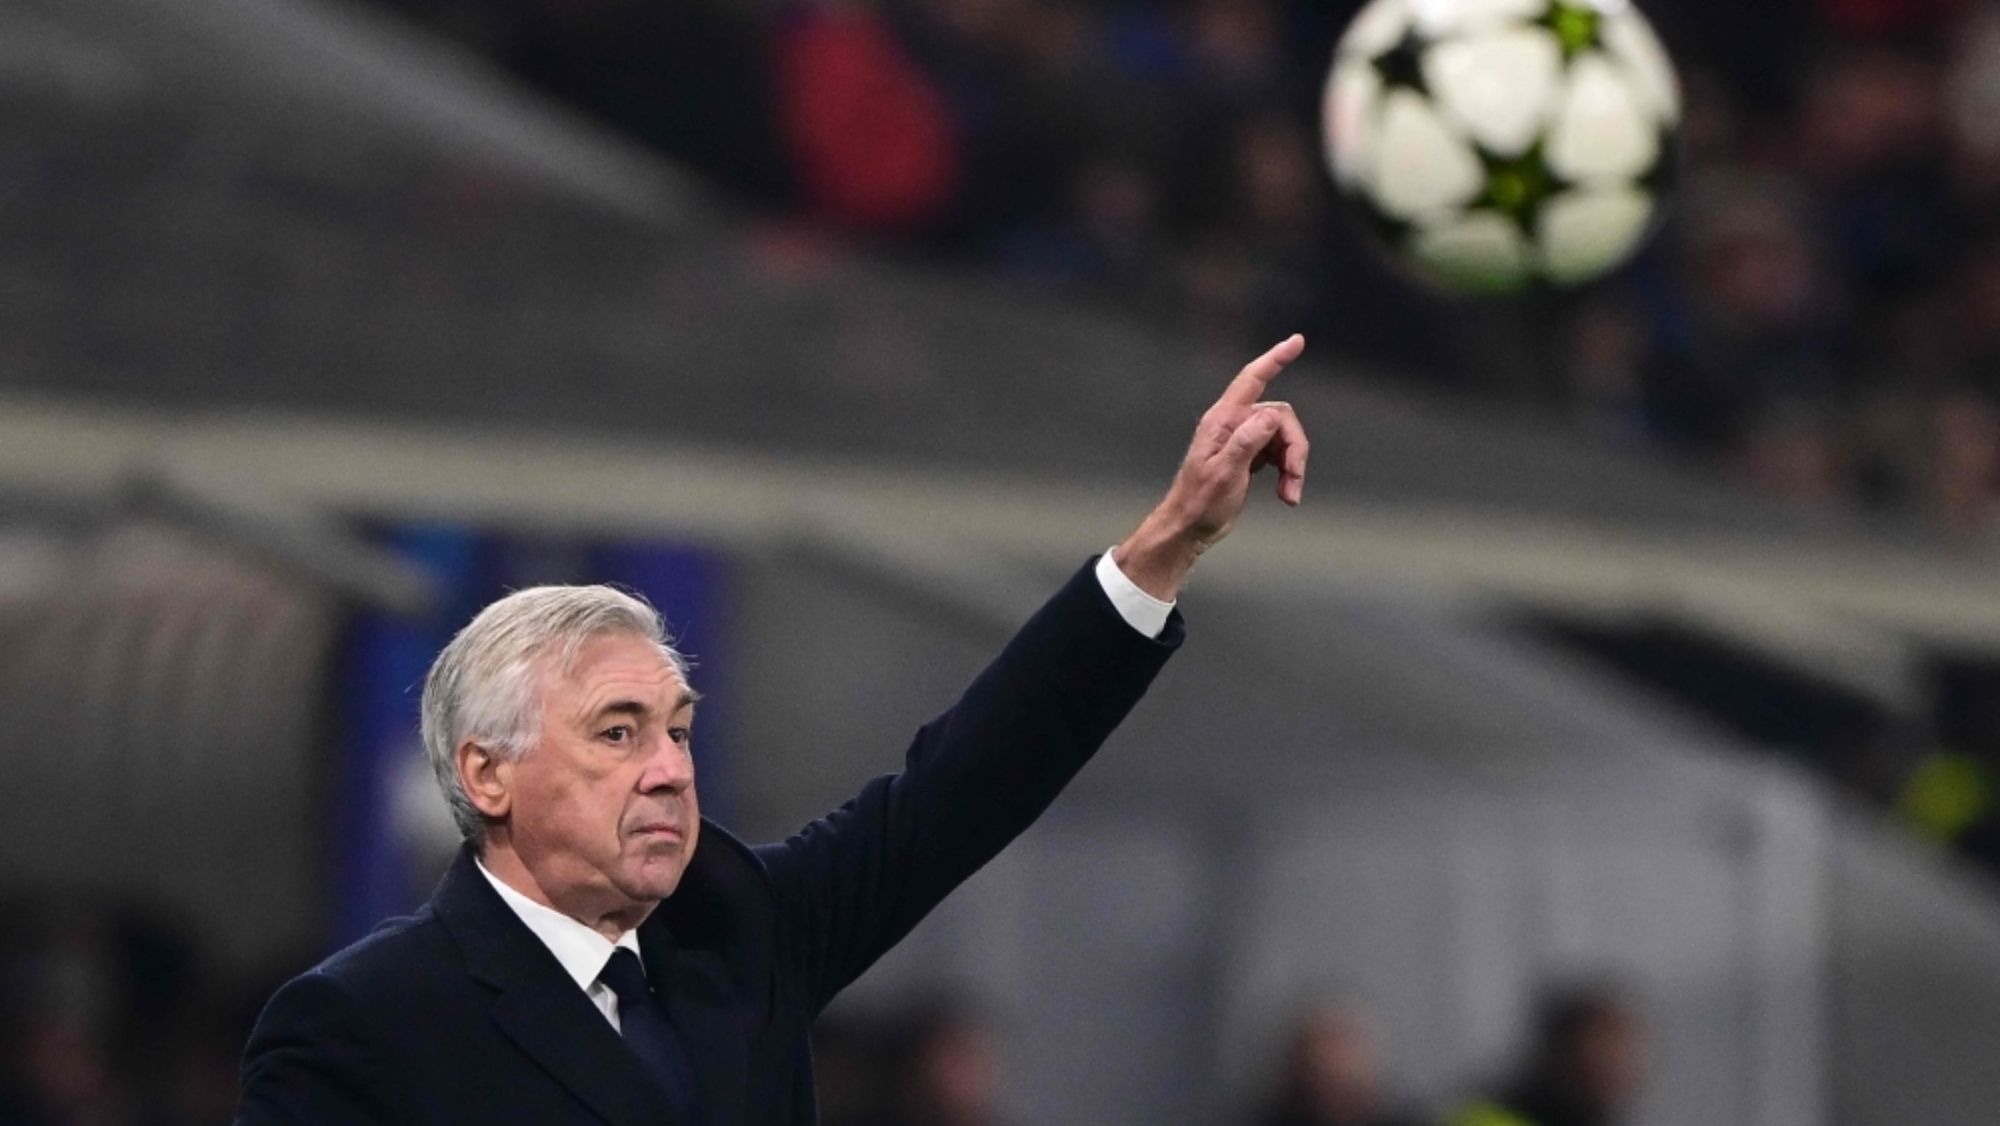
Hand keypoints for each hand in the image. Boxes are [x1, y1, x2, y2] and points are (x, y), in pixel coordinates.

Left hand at [1115, 335, 1309, 600]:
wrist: (1188, 528)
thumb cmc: (1200, 502)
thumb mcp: (1224, 473)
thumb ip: (1246, 442)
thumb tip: (1270, 415)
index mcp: (1222, 421)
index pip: (1252, 380)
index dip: (1275, 359)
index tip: (1297, 342)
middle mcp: (1232, 424)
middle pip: (1280, 417)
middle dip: (1295, 447)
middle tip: (1295, 481)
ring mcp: (1241, 440)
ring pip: (1283, 437)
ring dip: (1293, 465)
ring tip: (1290, 495)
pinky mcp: (1248, 457)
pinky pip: (1278, 453)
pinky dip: (1287, 473)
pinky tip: (1287, 495)